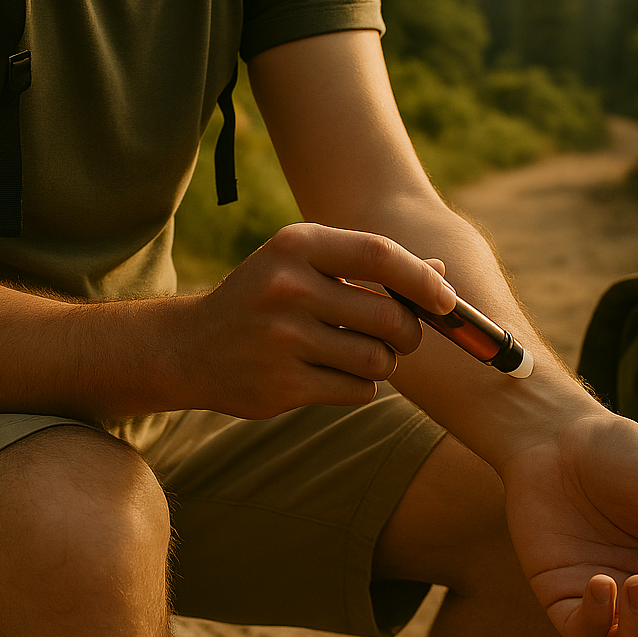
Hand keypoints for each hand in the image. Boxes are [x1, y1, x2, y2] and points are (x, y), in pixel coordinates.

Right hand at [176, 223, 454, 418]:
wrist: (191, 347)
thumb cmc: (265, 298)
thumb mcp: (305, 264)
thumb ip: (370, 266)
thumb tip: (441, 274)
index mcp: (295, 245)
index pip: (380, 254)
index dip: (423, 280)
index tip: (446, 299)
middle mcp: (288, 288)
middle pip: (389, 316)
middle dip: (409, 332)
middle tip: (401, 336)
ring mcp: (283, 339)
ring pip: (378, 360)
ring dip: (383, 363)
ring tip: (359, 354)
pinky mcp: (282, 385)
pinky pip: (358, 391)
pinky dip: (361, 386)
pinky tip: (333, 374)